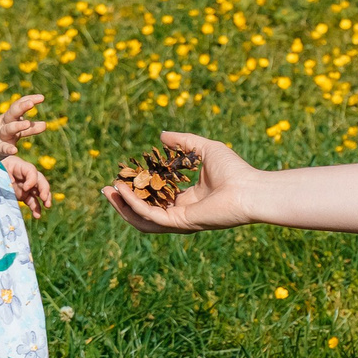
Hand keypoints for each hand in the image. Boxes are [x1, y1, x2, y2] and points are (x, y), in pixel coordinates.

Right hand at [0, 93, 45, 163]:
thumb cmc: (2, 134)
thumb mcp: (15, 129)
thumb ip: (30, 128)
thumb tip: (45, 125)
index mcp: (10, 118)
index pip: (19, 105)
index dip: (29, 100)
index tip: (41, 97)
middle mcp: (6, 124)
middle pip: (13, 113)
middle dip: (21, 107)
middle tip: (31, 103)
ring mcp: (1, 136)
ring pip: (8, 129)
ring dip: (17, 125)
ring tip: (27, 123)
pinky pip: (3, 148)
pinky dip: (8, 149)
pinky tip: (14, 150)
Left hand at [4, 154, 51, 217]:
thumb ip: (4, 173)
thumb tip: (11, 181)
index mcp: (20, 166)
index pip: (32, 171)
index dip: (32, 180)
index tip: (26, 188)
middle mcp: (26, 176)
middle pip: (40, 181)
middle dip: (44, 189)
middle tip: (44, 198)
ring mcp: (26, 187)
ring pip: (40, 192)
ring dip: (45, 199)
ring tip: (47, 206)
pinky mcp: (24, 195)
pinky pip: (33, 201)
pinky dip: (36, 208)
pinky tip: (37, 215)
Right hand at [101, 131, 259, 233]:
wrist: (251, 188)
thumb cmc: (235, 170)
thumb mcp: (204, 148)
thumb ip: (183, 142)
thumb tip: (161, 134)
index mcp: (187, 199)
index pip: (156, 197)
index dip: (137, 189)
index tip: (122, 175)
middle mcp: (181, 212)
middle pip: (145, 211)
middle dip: (123, 201)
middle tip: (107, 187)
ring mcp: (180, 220)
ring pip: (143, 218)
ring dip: (124, 207)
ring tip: (108, 191)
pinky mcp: (181, 223)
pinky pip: (152, 217)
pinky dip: (135, 205)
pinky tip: (124, 192)